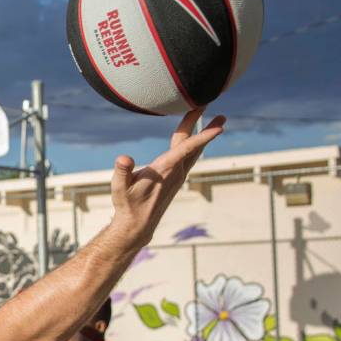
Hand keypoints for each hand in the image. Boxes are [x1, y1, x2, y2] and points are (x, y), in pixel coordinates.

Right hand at [110, 109, 223, 247]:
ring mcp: (178, 177)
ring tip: (218, 123)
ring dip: (205, 136)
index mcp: (164, 169)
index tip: (219, 128)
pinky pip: (189, 157)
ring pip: (194, 152)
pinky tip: (194, 142)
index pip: (187, 149)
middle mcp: (176, 172)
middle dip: (207, 129)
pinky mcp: (176, 180)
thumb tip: (124, 159)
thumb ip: (122, 171)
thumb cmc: (127, 204)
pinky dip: (196, 145)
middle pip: (195, 146)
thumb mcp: (119, 187)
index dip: (203, 136)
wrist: (137, 225)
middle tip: (221, 115)